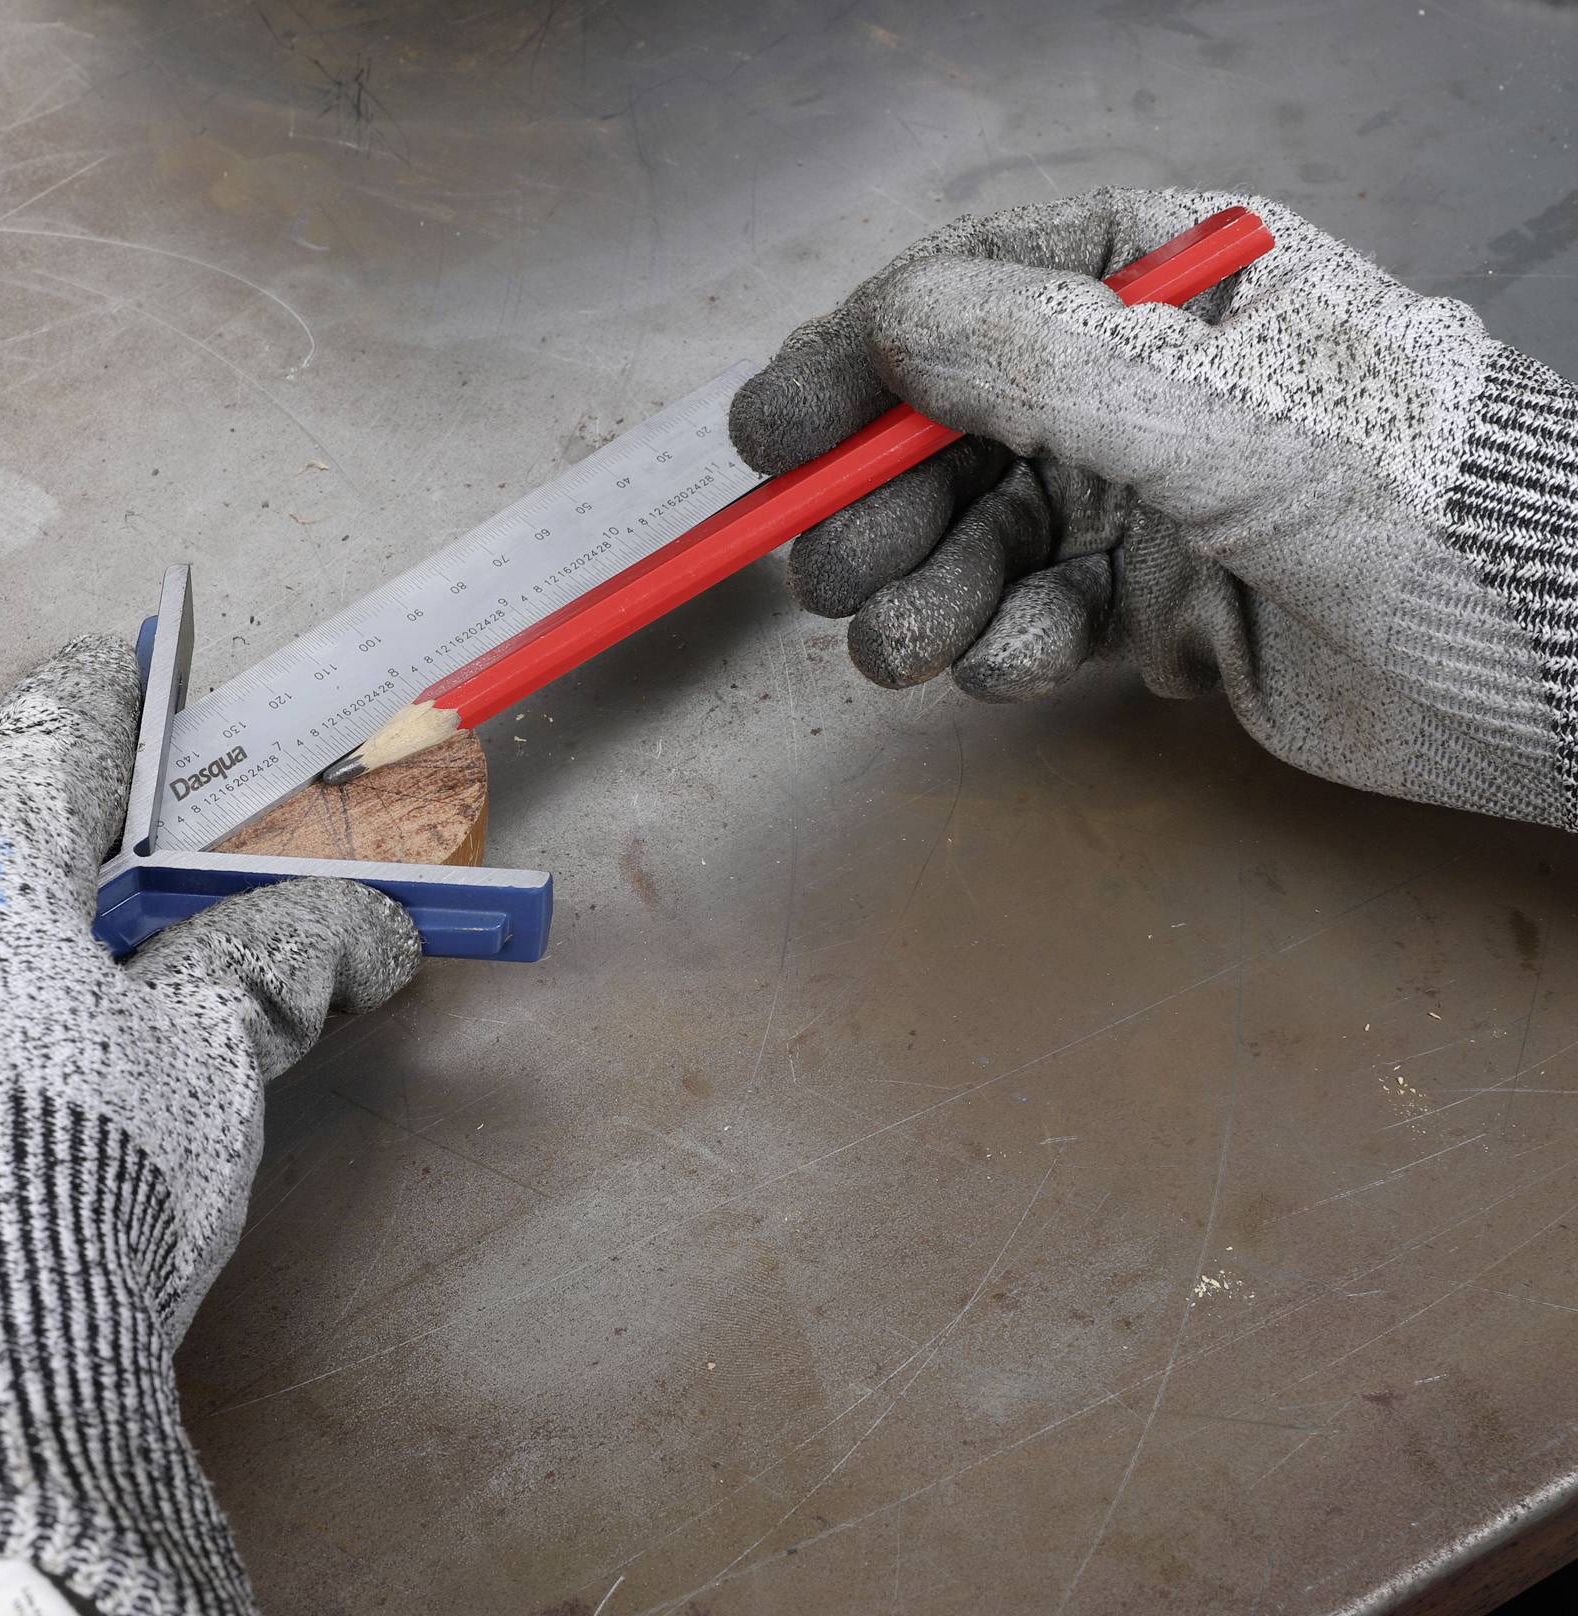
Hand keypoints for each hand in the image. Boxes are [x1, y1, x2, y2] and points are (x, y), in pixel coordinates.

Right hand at [730, 186, 1577, 829]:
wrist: (1552, 677)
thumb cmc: (1431, 509)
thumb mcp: (1234, 417)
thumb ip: (1054, 365)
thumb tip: (891, 326)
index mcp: (1175, 282)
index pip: (972, 289)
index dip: (856, 361)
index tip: (774, 439)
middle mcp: (1149, 380)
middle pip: (950, 426)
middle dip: (881, 504)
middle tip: (826, 572)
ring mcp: (1152, 495)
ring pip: (980, 532)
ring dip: (927, 591)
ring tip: (905, 644)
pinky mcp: (1159, 603)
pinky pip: (1036, 615)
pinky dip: (1010, 647)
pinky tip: (1022, 665)